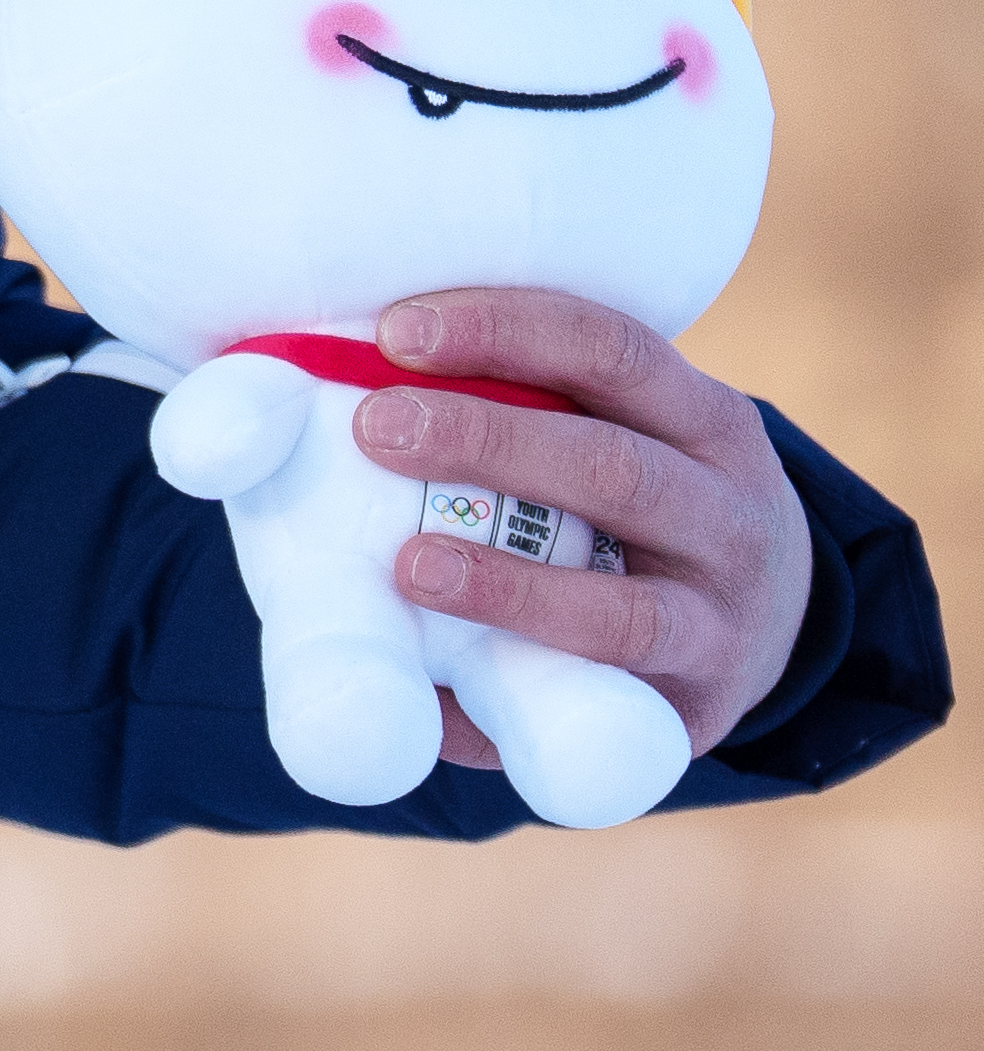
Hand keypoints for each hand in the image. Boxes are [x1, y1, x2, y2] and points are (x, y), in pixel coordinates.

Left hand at [355, 286, 807, 762]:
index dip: (508, 330)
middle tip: (373, 429)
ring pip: (626, 612)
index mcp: (702, 420)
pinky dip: (508, 719)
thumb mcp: (616, 430)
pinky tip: (433, 709)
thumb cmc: (628, 503)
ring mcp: (722, 623)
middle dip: (491, 442)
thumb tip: (289, 382)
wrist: (761, 623)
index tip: (396, 331)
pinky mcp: (690, 717)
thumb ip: (516, 400)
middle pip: (616, 468)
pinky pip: (603, 719)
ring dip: (509, 589)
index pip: (613, 351)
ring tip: (409, 567)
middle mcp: (731, 515)